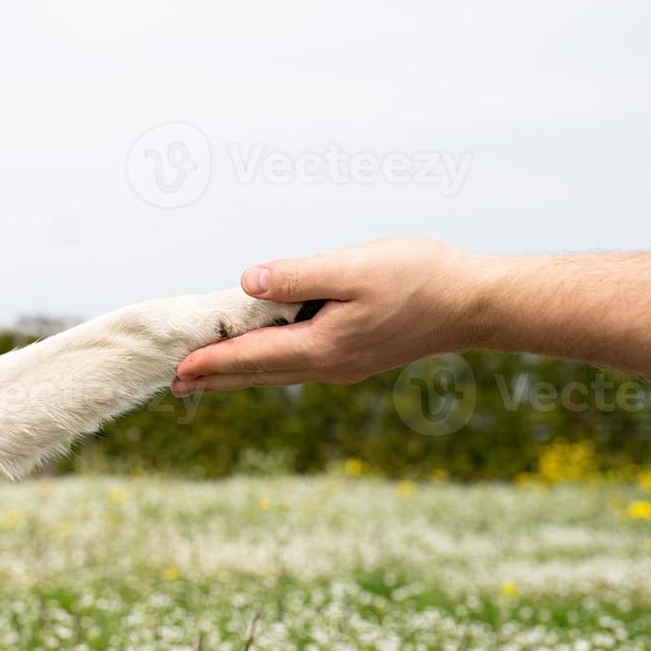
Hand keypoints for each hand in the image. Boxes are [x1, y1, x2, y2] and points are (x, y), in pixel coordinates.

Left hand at [172, 237, 485, 394]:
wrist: (474, 302)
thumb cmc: (417, 278)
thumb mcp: (351, 268)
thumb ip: (296, 276)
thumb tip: (247, 283)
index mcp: (322, 347)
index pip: (251, 357)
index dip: (210, 361)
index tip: (176, 369)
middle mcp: (328, 365)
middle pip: (258, 373)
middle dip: (215, 376)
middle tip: (176, 383)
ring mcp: (343, 364)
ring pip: (277, 372)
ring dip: (239, 372)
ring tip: (207, 375)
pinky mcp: (356, 356)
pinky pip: (296, 364)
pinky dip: (267, 362)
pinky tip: (262, 356)